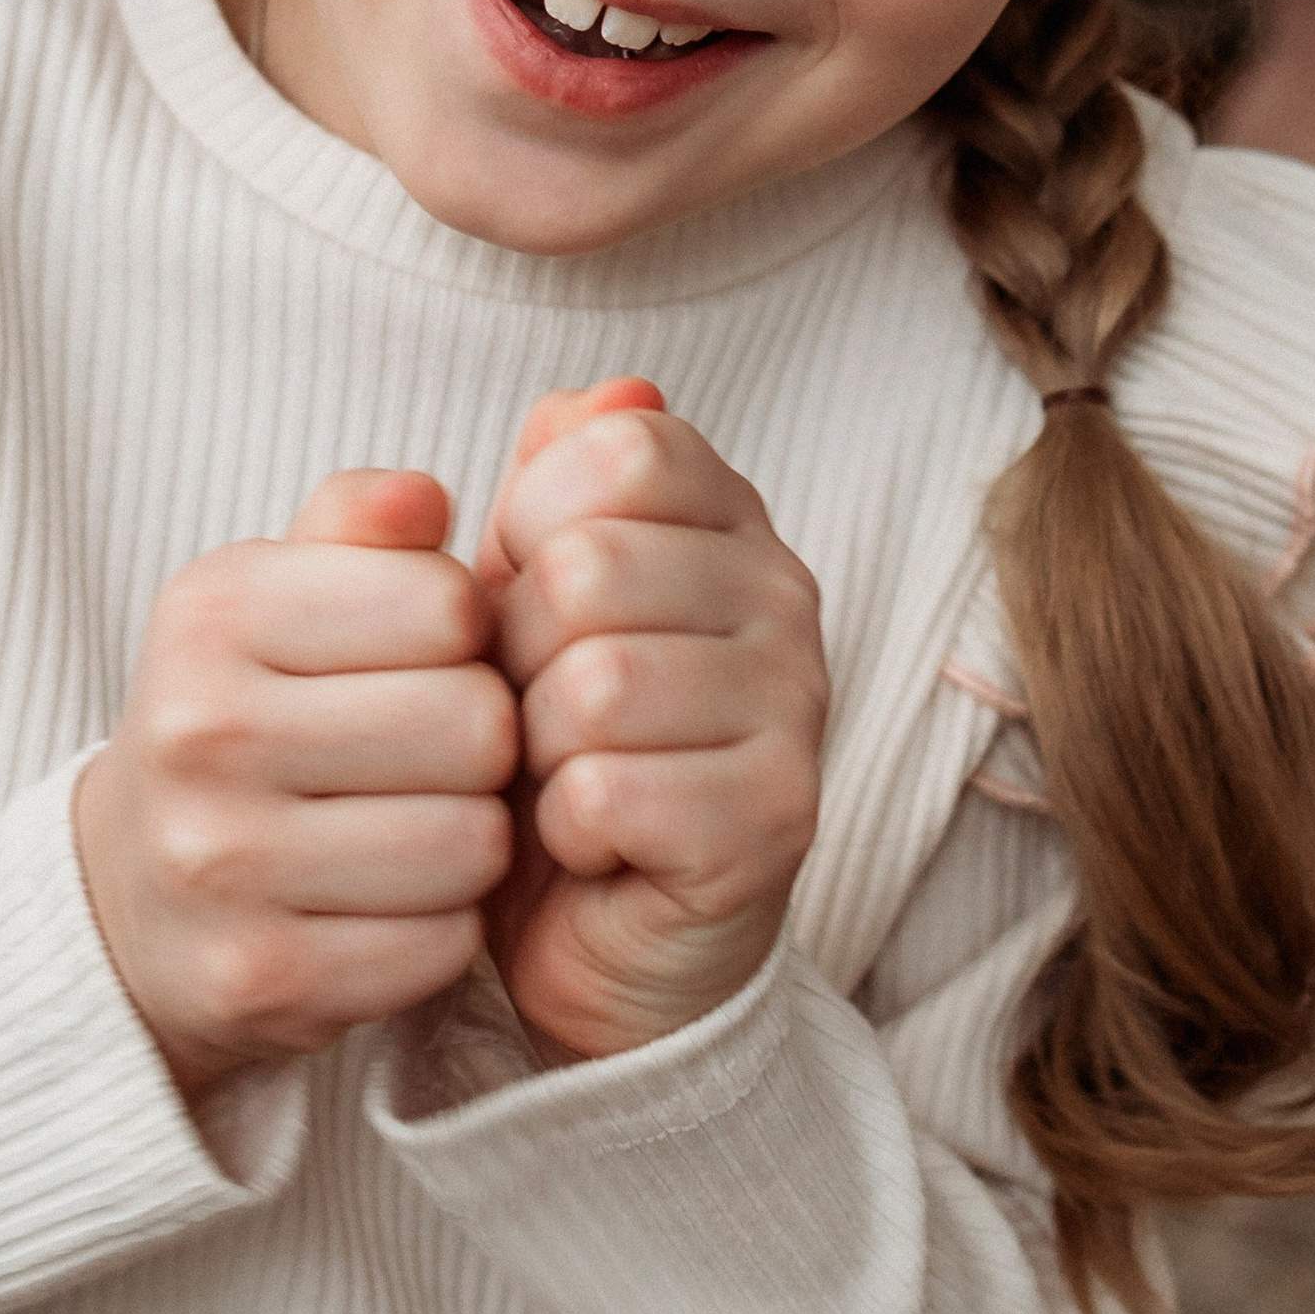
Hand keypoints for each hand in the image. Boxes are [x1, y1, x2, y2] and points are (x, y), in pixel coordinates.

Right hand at [73, 467, 517, 1101]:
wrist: (127, 895)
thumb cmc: (241, 715)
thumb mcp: (274, 594)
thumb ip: (360, 524)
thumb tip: (425, 495)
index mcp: (212, 611)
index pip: (448, 602)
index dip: (466, 635)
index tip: (421, 660)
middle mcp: (200, 730)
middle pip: (476, 725)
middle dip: (481, 742)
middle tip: (431, 756)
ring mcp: (222, 863)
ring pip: (473, 843)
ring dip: (473, 840)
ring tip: (415, 825)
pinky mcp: (260, 978)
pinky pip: (441, 946)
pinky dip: (440, 930)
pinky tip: (387, 906)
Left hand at [475, 382, 826, 1062]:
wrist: (588, 922)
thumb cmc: (545, 734)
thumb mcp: (516, 589)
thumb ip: (542, 479)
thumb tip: (604, 391)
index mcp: (726, 513)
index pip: (617, 447)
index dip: (529, 524)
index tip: (527, 593)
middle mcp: (785, 593)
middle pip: (588, 569)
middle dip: (517, 653)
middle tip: (538, 707)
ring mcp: (798, 708)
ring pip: (594, 686)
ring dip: (537, 748)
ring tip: (565, 772)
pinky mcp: (777, 823)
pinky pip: (609, 792)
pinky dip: (564, 825)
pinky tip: (591, 838)